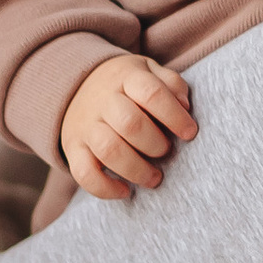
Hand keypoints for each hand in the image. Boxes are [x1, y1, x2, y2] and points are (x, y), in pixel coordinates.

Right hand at [59, 51, 196, 199]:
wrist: (77, 85)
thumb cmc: (126, 85)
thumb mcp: (149, 72)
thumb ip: (171, 84)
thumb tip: (185, 107)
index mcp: (126, 77)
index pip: (151, 93)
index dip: (174, 115)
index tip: (190, 132)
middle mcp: (103, 100)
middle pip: (130, 123)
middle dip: (156, 144)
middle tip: (166, 151)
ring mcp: (85, 125)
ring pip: (109, 150)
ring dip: (137, 169)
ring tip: (154, 177)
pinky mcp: (73, 148)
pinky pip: (84, 173)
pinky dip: (105, 188)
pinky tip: (125, 191)